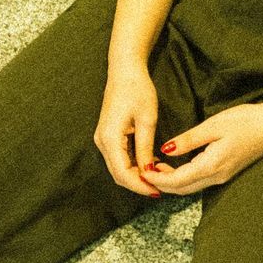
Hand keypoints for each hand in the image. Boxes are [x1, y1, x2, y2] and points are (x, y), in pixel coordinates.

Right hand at [94, 58, 162, 196]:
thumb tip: (149, 172)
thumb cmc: (137, 89)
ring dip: (136, 176)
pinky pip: (119, 158)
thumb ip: (146, 148)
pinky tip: (150, 165)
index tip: (158, 191)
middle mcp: (102, 141)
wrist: (125, 70)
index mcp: (109, 138)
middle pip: (118, 174)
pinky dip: (133, 166)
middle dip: (138, 184)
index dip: (140, 185)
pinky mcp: (108, 136)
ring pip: (118, 168)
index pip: (123, 173)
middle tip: (160, 189)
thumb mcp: (147, 119)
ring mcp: (103, 139)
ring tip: (158, 178)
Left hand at [144, 98, 262, 195]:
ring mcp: (222, 176)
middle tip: (142, 171)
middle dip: (160, 183)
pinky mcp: (226, 171)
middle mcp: (216, 177)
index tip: (141, 171)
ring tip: (155, 166)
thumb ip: (188, 140)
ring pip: (190, 186)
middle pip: (182, 189)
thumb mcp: (213, 125)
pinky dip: (183, 177)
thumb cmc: (246, 121)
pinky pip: (199, 180)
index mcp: (211, 166)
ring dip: (171, 181)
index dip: (157, 178)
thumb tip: (165, 150)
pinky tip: (175, 164)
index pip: (177, 181)